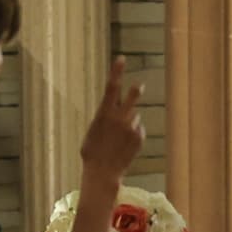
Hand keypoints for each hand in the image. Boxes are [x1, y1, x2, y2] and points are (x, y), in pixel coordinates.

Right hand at [79, 57, 145, 180]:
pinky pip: (138, 130)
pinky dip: (133, 135)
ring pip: (133, 117)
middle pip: (132, 97)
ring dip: (128, 124)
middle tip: (139, 86)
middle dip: (135, 91)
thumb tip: (112, 114)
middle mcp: (120, 118)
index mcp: (104, 113)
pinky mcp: (139, 138)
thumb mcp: (93, 131)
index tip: (121, 59)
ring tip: (117, 140)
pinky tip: (124, 146)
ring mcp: (132, 128)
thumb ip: (104, 118)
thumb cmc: (92, 152)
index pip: (111, 87)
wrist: (103, 172)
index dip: (116, 71)